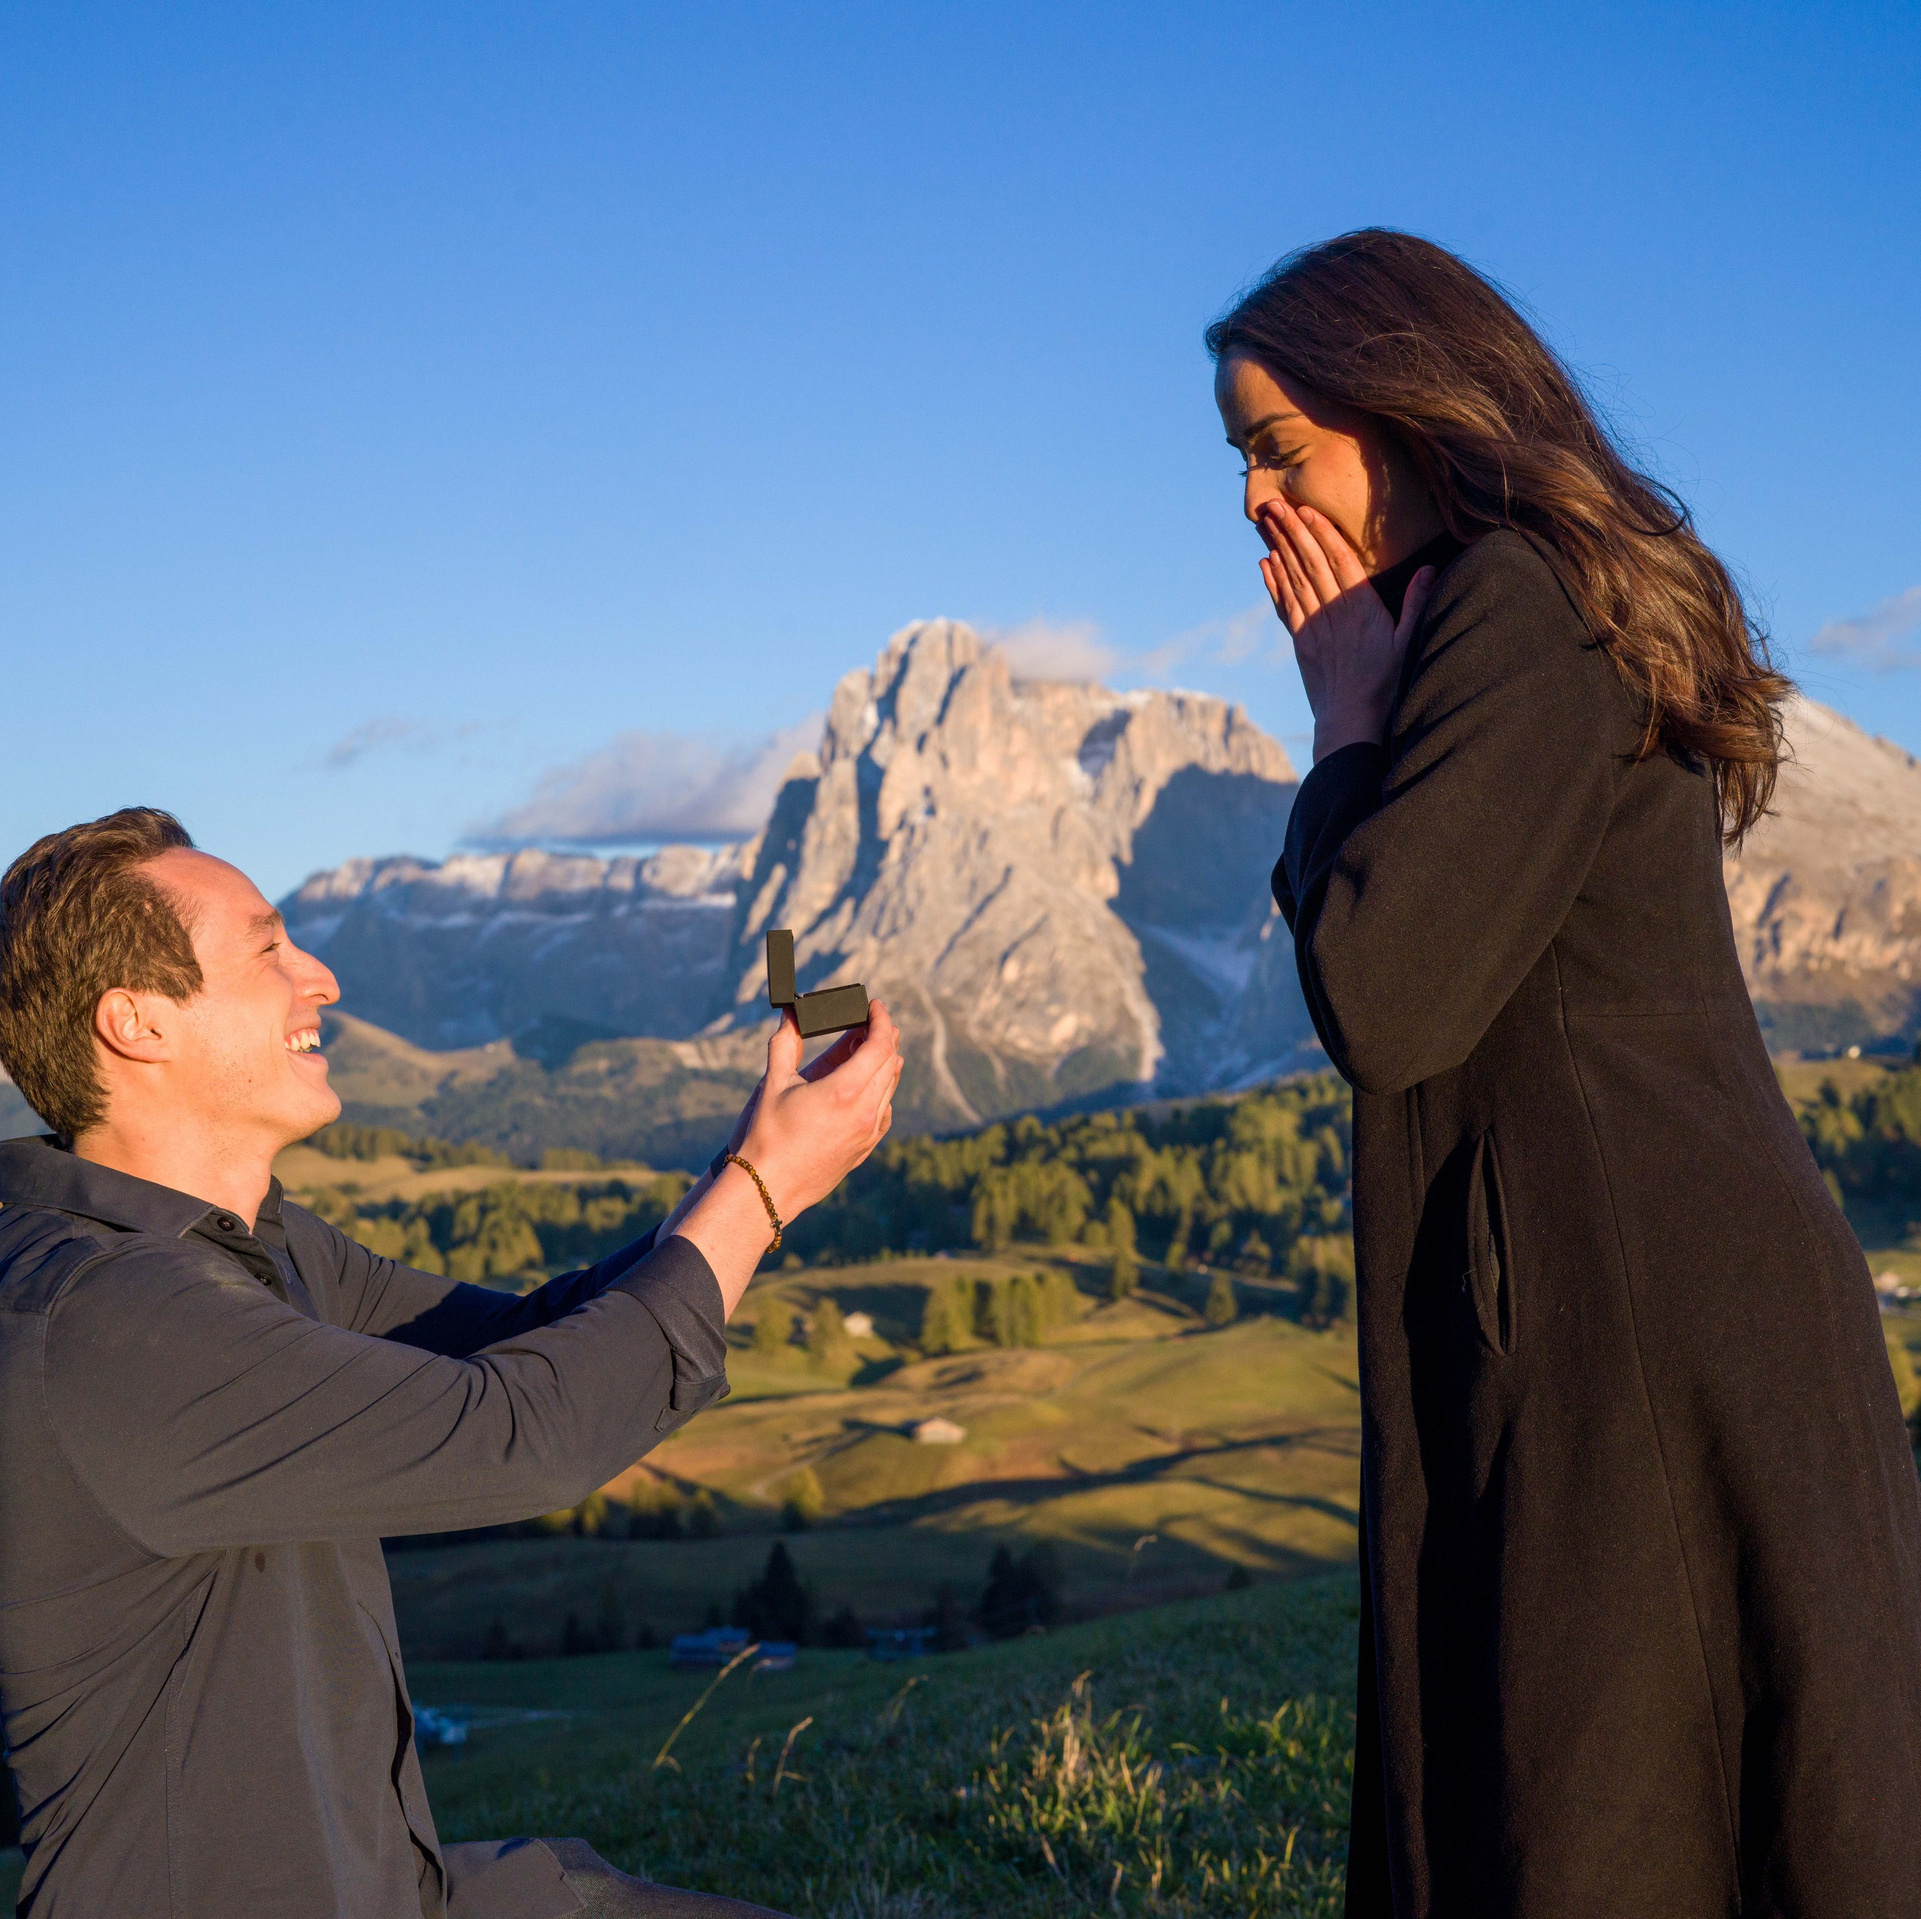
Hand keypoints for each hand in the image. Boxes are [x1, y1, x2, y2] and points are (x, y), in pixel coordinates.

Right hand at [657, 1019, 889, 1245]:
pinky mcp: (865, 1149)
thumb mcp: (773, 1083)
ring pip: (890, 1087)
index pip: (880, 1045)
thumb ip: (785, 1042)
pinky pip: (884, 1111)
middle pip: (890, 1062)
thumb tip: (790, 1013)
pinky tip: (865, 1087)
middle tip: (869, 1021)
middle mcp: (865, 1112)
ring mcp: (868, 1133)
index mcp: (845, 1091)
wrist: (767, 1188)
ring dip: (884, 1062)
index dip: (882, 1020)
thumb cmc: (766, 1135)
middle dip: (884, 1037)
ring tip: (865, 1048)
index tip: (875, 1006)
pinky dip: (880, 1091)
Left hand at [1257, 498, 1434, 762]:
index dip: (1321, 533)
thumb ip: (1416, 604)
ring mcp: (1313, 627)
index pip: (1338, 561)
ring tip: (1266, 522)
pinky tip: (1265, 563)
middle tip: (1274, 504)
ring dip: (1279, 548)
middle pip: (1309, 563)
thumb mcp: (1408, 643)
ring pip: (1293, 579)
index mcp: (1361, 608)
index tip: (1306, 509)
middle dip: (1291, 531)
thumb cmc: (1386, 685)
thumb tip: (1430, 568)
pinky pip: (1284, 606)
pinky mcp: (1301, 642)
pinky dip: (1274, 583)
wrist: (1350, 722)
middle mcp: (1333, 612)